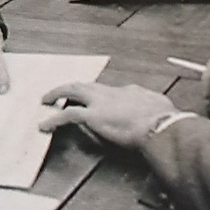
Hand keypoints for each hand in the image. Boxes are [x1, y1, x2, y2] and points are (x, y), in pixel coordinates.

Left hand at [38, 82, 176, 147]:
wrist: (160, 125)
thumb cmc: (164, 120)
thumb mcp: (161, 108)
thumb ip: (154, 107)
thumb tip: (158, 111)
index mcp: (129, 91)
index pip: (108, 91)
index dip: (99, 96)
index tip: (96, 101)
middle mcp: (112, 93)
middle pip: (87, 85)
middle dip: (71, 87)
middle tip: (59, 91)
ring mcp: (101, 102)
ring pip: (72, 91)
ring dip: (57, 93)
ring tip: (46, 99)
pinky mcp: (92, 116)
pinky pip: (66, 115)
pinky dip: (53, 119)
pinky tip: (45, 125)